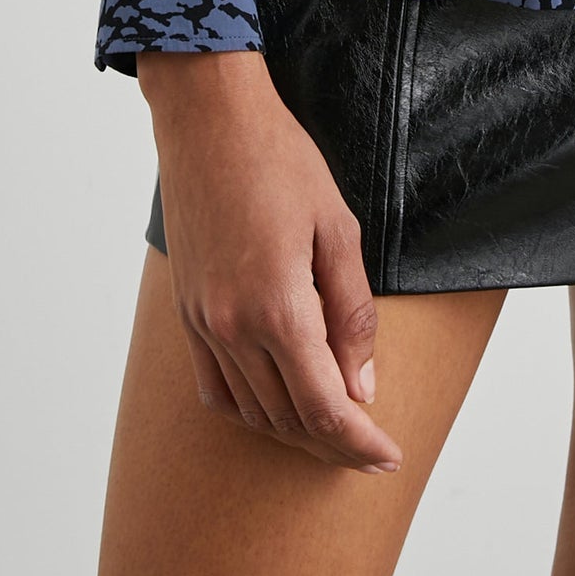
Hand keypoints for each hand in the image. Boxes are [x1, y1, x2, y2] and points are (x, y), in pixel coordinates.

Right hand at [137, 47, 403, 474]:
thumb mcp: (337, 228)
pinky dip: (249, 408)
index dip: (360, 441)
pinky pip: (214, 386)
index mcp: (278, 308)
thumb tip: (361, 385)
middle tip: (371, 448)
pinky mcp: (186, 311)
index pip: (324, 406)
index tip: (388, 456)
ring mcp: (203, 322)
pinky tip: (277, 401)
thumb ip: (351, 313)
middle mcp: (232, 327)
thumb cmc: (280, 160)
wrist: (207, 119)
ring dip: (294, 430)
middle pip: (288, 418)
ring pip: (250, 411)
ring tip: (334, 428)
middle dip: (334, 442)